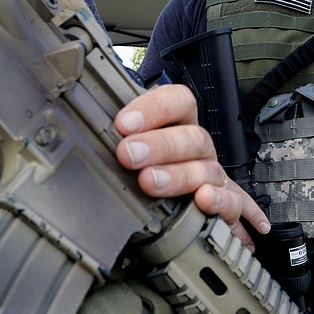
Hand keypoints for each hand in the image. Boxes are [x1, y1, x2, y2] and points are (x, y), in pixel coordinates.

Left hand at [114, 84, 269, 250]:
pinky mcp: (224, 205)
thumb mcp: (132, 150)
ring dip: (177, 174)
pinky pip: (231, 201)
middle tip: (128, 154)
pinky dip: (219, 200)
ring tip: (148, 182)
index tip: (123, 123)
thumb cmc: (150, 172)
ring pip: (205, 168)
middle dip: (158, 145)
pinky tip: (203, 199)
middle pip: (191, 136)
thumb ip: (117, 140)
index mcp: (179, 125)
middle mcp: (198, 148)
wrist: (181, 212)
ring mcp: (213, 176)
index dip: (153, 109)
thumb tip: (81, 133)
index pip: (178, 101)